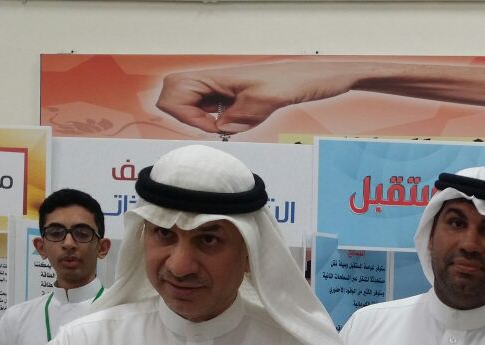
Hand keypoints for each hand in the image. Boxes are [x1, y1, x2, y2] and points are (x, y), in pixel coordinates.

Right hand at [156, 62, 360, 134]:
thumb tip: (222, 129)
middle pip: (173, 98)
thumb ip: (242, 114)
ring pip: (189, 107)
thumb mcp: (267, 99)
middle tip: (214, 130)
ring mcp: (219, 90)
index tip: (213, 128)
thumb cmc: (291, 81)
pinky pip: (208, 112)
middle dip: (186, 119)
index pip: (174, 95)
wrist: (311, 78)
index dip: (186, 117)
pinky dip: (214, 123)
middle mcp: (213, 81)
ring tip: (226, 129)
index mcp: (215, 76)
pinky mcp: (229, 99)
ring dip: (200, 122)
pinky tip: (234, 126)